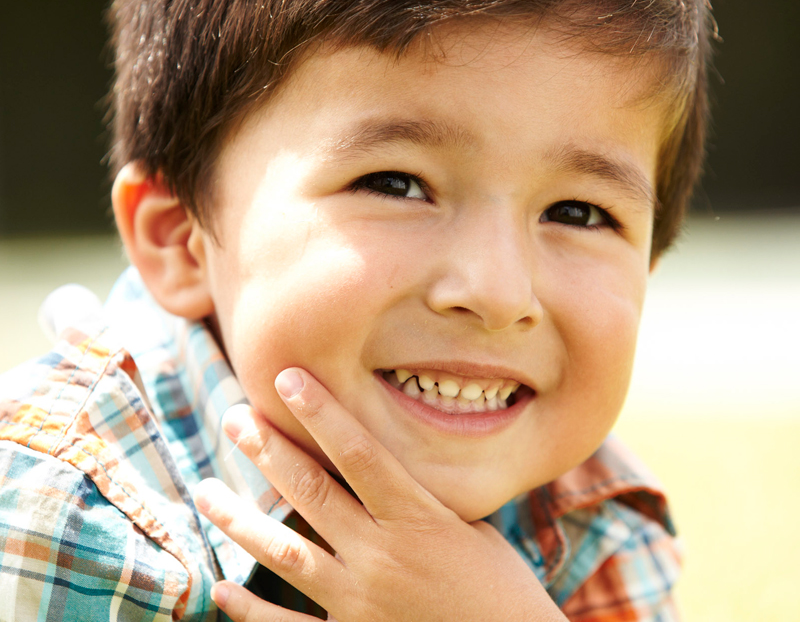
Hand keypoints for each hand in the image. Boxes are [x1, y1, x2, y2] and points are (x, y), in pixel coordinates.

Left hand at [193, 368, 565, 621]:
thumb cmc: (502, 592)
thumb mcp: (474, 532)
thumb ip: (425, 503)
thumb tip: (385, 474)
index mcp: (420, 521)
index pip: (360, 453)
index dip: (322, 412)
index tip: (289, 377)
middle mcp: (382, 556)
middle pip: (312, 492)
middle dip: (269, 450)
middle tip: (236, 419)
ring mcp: (360, 602)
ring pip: (286, 552)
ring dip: (241, 520)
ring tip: (205, 493)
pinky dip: (250, 610)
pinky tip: (222, 588)